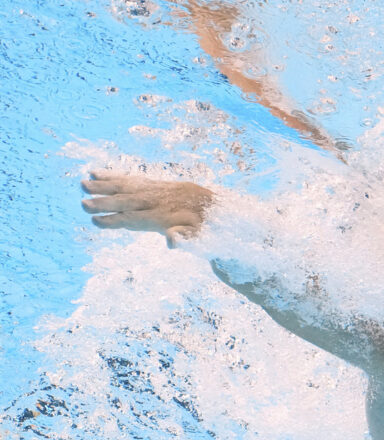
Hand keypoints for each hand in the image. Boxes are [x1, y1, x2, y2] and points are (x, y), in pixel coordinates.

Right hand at [81, 171, 213, 247]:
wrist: (217, 206)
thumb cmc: (205, 228)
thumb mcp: (200, 238)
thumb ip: (185, 238)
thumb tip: (171, 240)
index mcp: (165, 217)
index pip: (136, 219)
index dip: (116, 220)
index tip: (96, 221)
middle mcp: (158, 201)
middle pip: (127, 201)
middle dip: (105, 202)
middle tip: (83, 203)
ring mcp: (156, 190)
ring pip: (127, 186)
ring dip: (105, 185)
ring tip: (83, 183)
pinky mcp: (156, 183)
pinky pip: (133, 178)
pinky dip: (115, 175)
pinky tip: (97, 172)